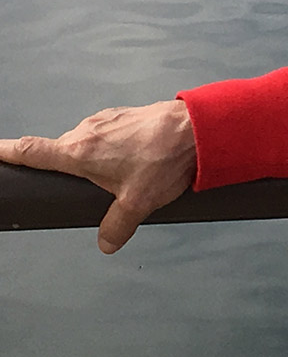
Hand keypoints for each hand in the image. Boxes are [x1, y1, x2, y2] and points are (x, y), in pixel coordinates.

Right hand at [0, 100, 196, 254]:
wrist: (199, 128)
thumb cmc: (166, 159)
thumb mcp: (138, 203)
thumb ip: (117, 226)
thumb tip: (107, 242)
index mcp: (79, 152)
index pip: (32, 151)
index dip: (8, 152)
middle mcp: (88, 130)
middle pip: (63, 151)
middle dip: (68, 169)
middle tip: (85, 185)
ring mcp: (108, 119)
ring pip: (89, 142)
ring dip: (98, 158)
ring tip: (128, 174)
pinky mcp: (127, 114)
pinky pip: (110, 133)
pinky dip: (116, 147)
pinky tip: (139, 159)